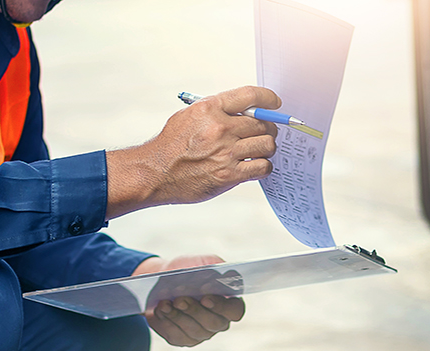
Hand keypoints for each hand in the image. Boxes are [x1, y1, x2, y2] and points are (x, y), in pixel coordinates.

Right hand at [106, 86, 279, 218]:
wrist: (154, 173)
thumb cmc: (170, 146)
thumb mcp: (188, 116)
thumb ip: (216, 110)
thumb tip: (245, 111)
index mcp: (209, 108)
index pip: (251, 96)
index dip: (268, 98)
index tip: (275, 103)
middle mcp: (220, 128)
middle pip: (263, 124)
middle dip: (267, 129)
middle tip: (263, 134)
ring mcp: (225, 153)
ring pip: (267, 145)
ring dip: (267, 148)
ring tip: (259, 151)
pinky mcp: (228, 176)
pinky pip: (262, 167)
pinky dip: (263, 166)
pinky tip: (255, 166)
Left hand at [133, 255, 245, 346]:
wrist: (164, 281)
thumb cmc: (187, 270)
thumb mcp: (201, 262)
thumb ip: (212, 265)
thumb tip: (217, 275)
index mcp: (229, 302)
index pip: (235, 311)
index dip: (222, 307)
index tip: (206, 298)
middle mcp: (219, 321)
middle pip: (213, 323)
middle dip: (194, 311)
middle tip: (179, 299)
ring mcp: (202, 333)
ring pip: (193, 331)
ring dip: (177, 316)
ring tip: (164, 304)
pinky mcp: (183, 339)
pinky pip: (177, 336)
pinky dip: (167, 323)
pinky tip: (160, 311)